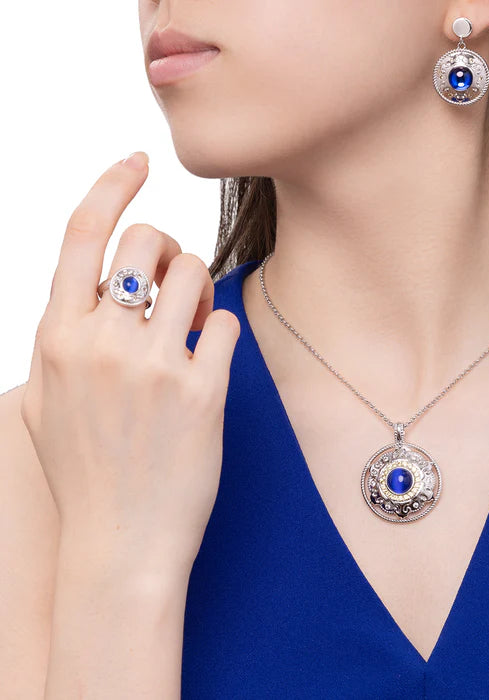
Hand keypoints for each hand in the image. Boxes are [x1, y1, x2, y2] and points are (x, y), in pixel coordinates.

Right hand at [20, 152, 239, 581]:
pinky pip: (227, 323)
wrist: (120, 542)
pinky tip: (210, 360)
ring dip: (200, 288)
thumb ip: (64, 335)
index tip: (137, 160)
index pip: (82, 231)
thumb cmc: (87, 468)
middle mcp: (100, 342)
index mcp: (55, 336)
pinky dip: (223, 331)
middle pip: (146, 240)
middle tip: (172, 283)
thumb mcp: (48, 397)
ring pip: (194, 272)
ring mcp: (152, 366)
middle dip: (165, 249)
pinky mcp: (202, 391)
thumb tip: (96, 282)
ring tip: (194, 322)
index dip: (111, 183)